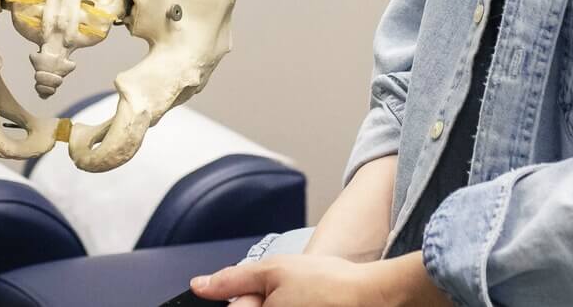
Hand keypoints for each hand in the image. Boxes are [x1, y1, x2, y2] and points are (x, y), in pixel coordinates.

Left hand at [190, 252, 441, 306]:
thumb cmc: (327, 284)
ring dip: (281, 306)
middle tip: (294, 295)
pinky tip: (314, 306)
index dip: (245, 298)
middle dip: (262, 304)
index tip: (266, 291)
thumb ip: (231, 279)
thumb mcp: (273, 270)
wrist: (373, 297)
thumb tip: (198, 286)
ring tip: (306, 301)